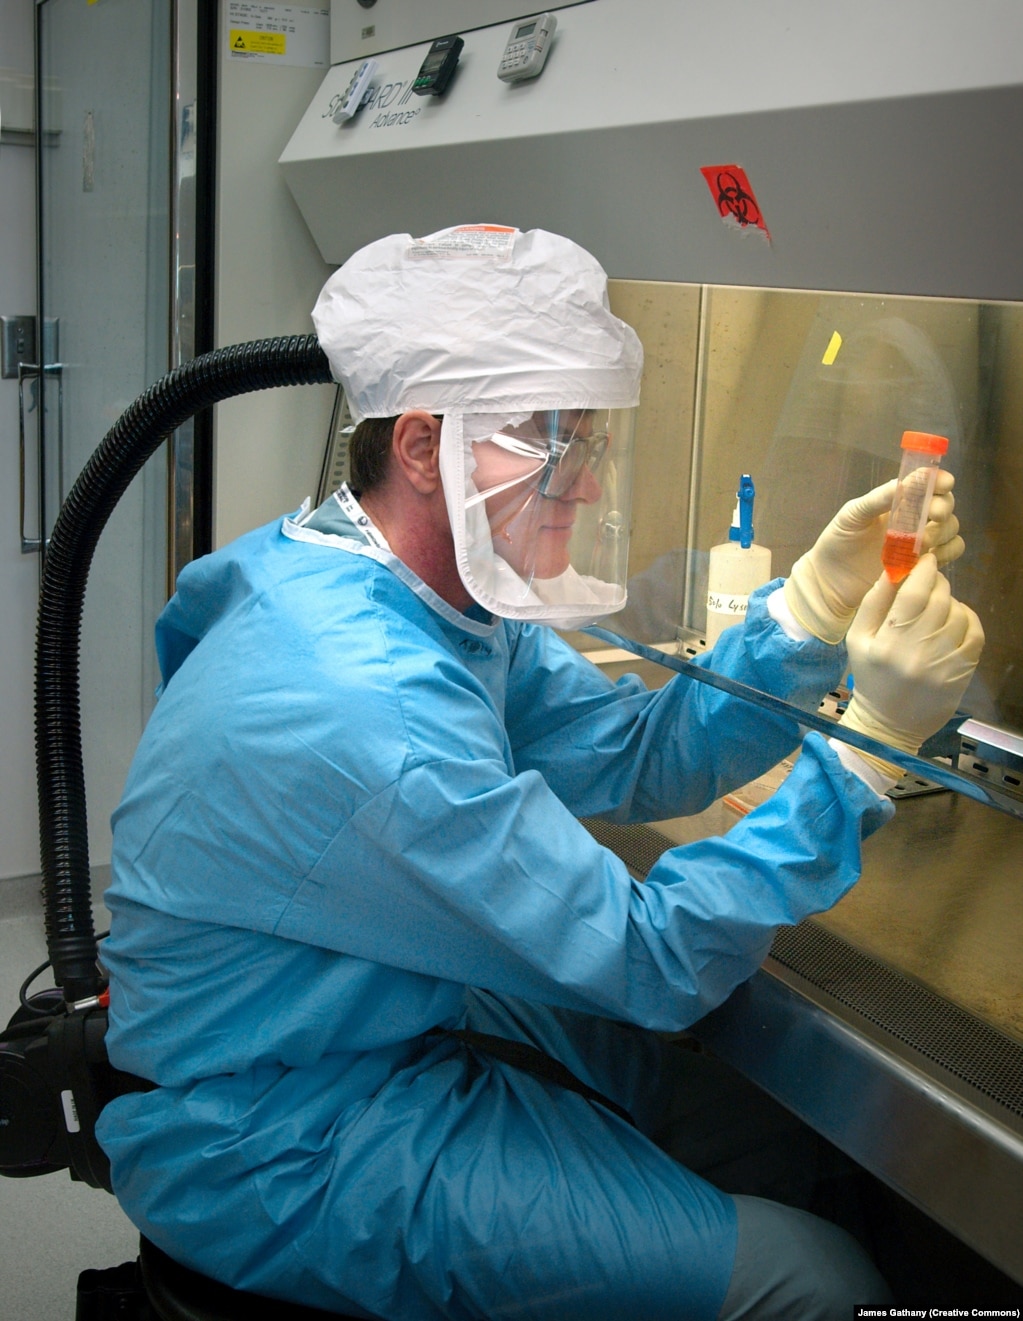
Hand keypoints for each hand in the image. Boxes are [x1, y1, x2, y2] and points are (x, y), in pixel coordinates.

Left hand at [784, 471, 962, 642]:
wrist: (829, 580)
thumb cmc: (837, 542)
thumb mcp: (853, 515)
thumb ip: (878, 499)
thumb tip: (904, 482)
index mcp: (897, 501)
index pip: (926, 483)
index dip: (939, 480)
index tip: (944, 483)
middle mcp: (913, 518)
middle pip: (944, 505)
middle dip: (943, 506)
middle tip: (933, 514)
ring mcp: (920, 542)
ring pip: (951, 528)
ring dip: (944, 531)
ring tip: (922, 541)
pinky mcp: (923, 564)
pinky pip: (950, 553)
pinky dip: (948, 551)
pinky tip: (930, 556)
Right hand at [838, 554, 983, 775]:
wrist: (888, 724)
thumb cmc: (870, 677)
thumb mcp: (858, 640)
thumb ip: (873, 603)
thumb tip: (892, 569)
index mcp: (886, 642)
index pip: (912, 594)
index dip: (923, 571)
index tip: (925, 560)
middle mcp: (916, 652)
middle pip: (939, 600)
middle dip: (938, 583)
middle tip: (931, 581)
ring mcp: (942, 664)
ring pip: (959, 614)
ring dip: (952, 602)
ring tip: (940, 606)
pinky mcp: (961, 674)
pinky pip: (975, 635)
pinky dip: (969, 620)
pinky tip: (957, 620)